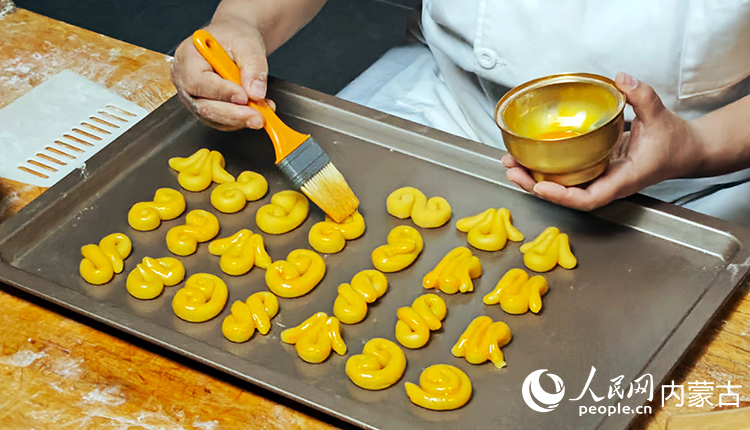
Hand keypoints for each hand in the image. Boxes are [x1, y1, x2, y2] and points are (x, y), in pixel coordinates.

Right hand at [171, 21, 271, 130]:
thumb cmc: (233, 37)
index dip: (222, 92)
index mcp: (187, 57)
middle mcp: (185, 80)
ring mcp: (194, 96)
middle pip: (203, 106)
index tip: (244, 97)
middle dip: (234, 114)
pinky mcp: (207, 107)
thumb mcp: (247, 43)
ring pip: (213, 117)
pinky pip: (221, 121)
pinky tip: (256, 111)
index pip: (198, 82)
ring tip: (262, 113)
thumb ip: (252, 67)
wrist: (234, 40)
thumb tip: (256, 93)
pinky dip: (240, 119)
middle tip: (258, 116)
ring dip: (240, 119)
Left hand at [502, 72, 705, 210]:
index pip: (589, 198)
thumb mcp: (661, 116)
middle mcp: (607, 183)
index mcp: (623, 180)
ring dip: (534, 177)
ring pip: (562, 186)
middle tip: (511, 169)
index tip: (541, 187)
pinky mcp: (595, 168)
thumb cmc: (676, 142)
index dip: (562, 196)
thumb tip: (621, 79)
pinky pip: (567, 173)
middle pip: (566, 195)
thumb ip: (642, 97)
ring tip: (510, 164)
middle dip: (535, 186)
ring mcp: (599, 177)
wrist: (686, 151)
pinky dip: (546, 167)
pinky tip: (528, 156)